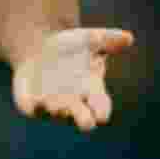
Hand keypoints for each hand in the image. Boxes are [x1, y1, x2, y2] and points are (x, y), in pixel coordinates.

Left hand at [12, 28, 133, 131]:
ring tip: (55, 103)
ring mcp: (52, 105)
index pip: (102, 107)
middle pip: (84, 120)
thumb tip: (128, 37)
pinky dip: (32, 105)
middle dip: (84, 120)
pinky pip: (31, 107)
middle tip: (84, 118)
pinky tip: (32, 99)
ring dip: (56, 109)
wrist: (39, 49)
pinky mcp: (31, 103)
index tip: (101, 114)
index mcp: (93, 90)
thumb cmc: (71, 47)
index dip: (102, 111)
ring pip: (56, 114)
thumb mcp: (88, 38)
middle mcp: (74, 102)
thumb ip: (108, 39)